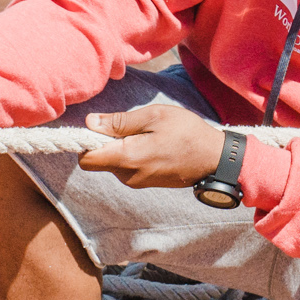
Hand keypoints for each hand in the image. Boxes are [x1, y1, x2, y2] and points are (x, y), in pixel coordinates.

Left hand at [78, 102, 227, 188]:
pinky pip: (125, 167)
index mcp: (127, 158)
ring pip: (112, 163)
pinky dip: (130, 154)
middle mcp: (128, 176)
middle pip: (98, 160)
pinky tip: (151, 143)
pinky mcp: (144, 182)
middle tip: (129, 124)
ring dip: (119, 147)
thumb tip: (90, 123)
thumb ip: (119, 121)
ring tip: (146, 133)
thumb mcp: (154, 116)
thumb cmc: (186, 133)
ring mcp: (137, 182)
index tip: (98, 126)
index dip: (85, 141)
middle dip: (104, 142)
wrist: (214, 159)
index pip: (86, 159)